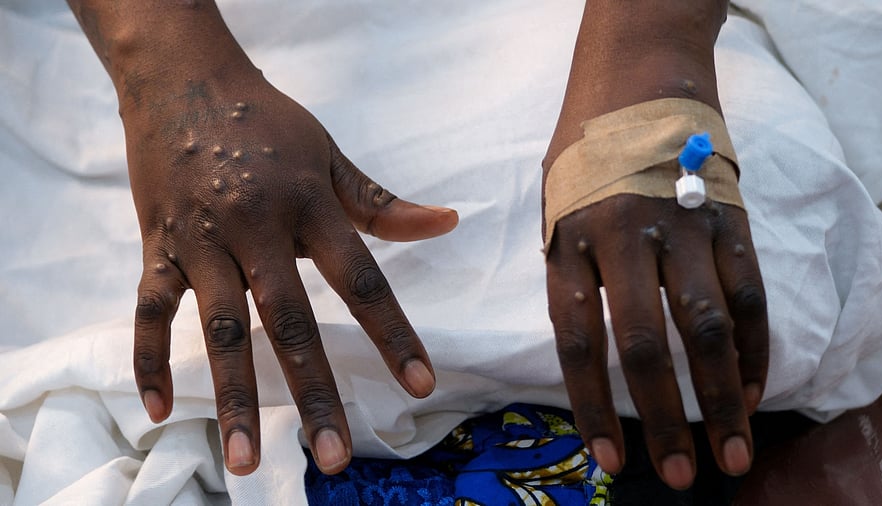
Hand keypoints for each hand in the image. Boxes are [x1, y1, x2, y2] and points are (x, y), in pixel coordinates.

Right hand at [125, 72, 456, 474]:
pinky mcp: (157, 245)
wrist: (183, 77)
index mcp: (310, 206)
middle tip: (335, 455)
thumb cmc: (268, 122)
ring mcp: (202, 240)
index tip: (420, 386)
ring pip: (217, 329)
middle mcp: (257, 228)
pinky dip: (148, 360)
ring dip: (233, 396)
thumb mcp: (331, 155)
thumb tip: (448, 222)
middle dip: (314, 390)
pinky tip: (161, 411)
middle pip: (290, 320)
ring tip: (244, 460)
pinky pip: (149, 310)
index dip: (395, 335)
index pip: (363, 281)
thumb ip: (383, 203)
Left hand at [542, 0, 767, 488]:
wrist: (639, 75)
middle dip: (665, 418)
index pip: (578, 342)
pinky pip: (749, 292)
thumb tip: (590, 348)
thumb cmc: (585, 150)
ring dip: (722, 397)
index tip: (609, 458)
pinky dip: (755, 347)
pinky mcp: (728, 216)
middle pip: (647, 346)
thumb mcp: (553, 207)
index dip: (593, 406)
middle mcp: (624, 238)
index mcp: (568, 239)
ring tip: (730, 452)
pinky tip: (754, 389)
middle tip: (680, 475)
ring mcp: (682, 226)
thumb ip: (570, 273)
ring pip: (709, 328)